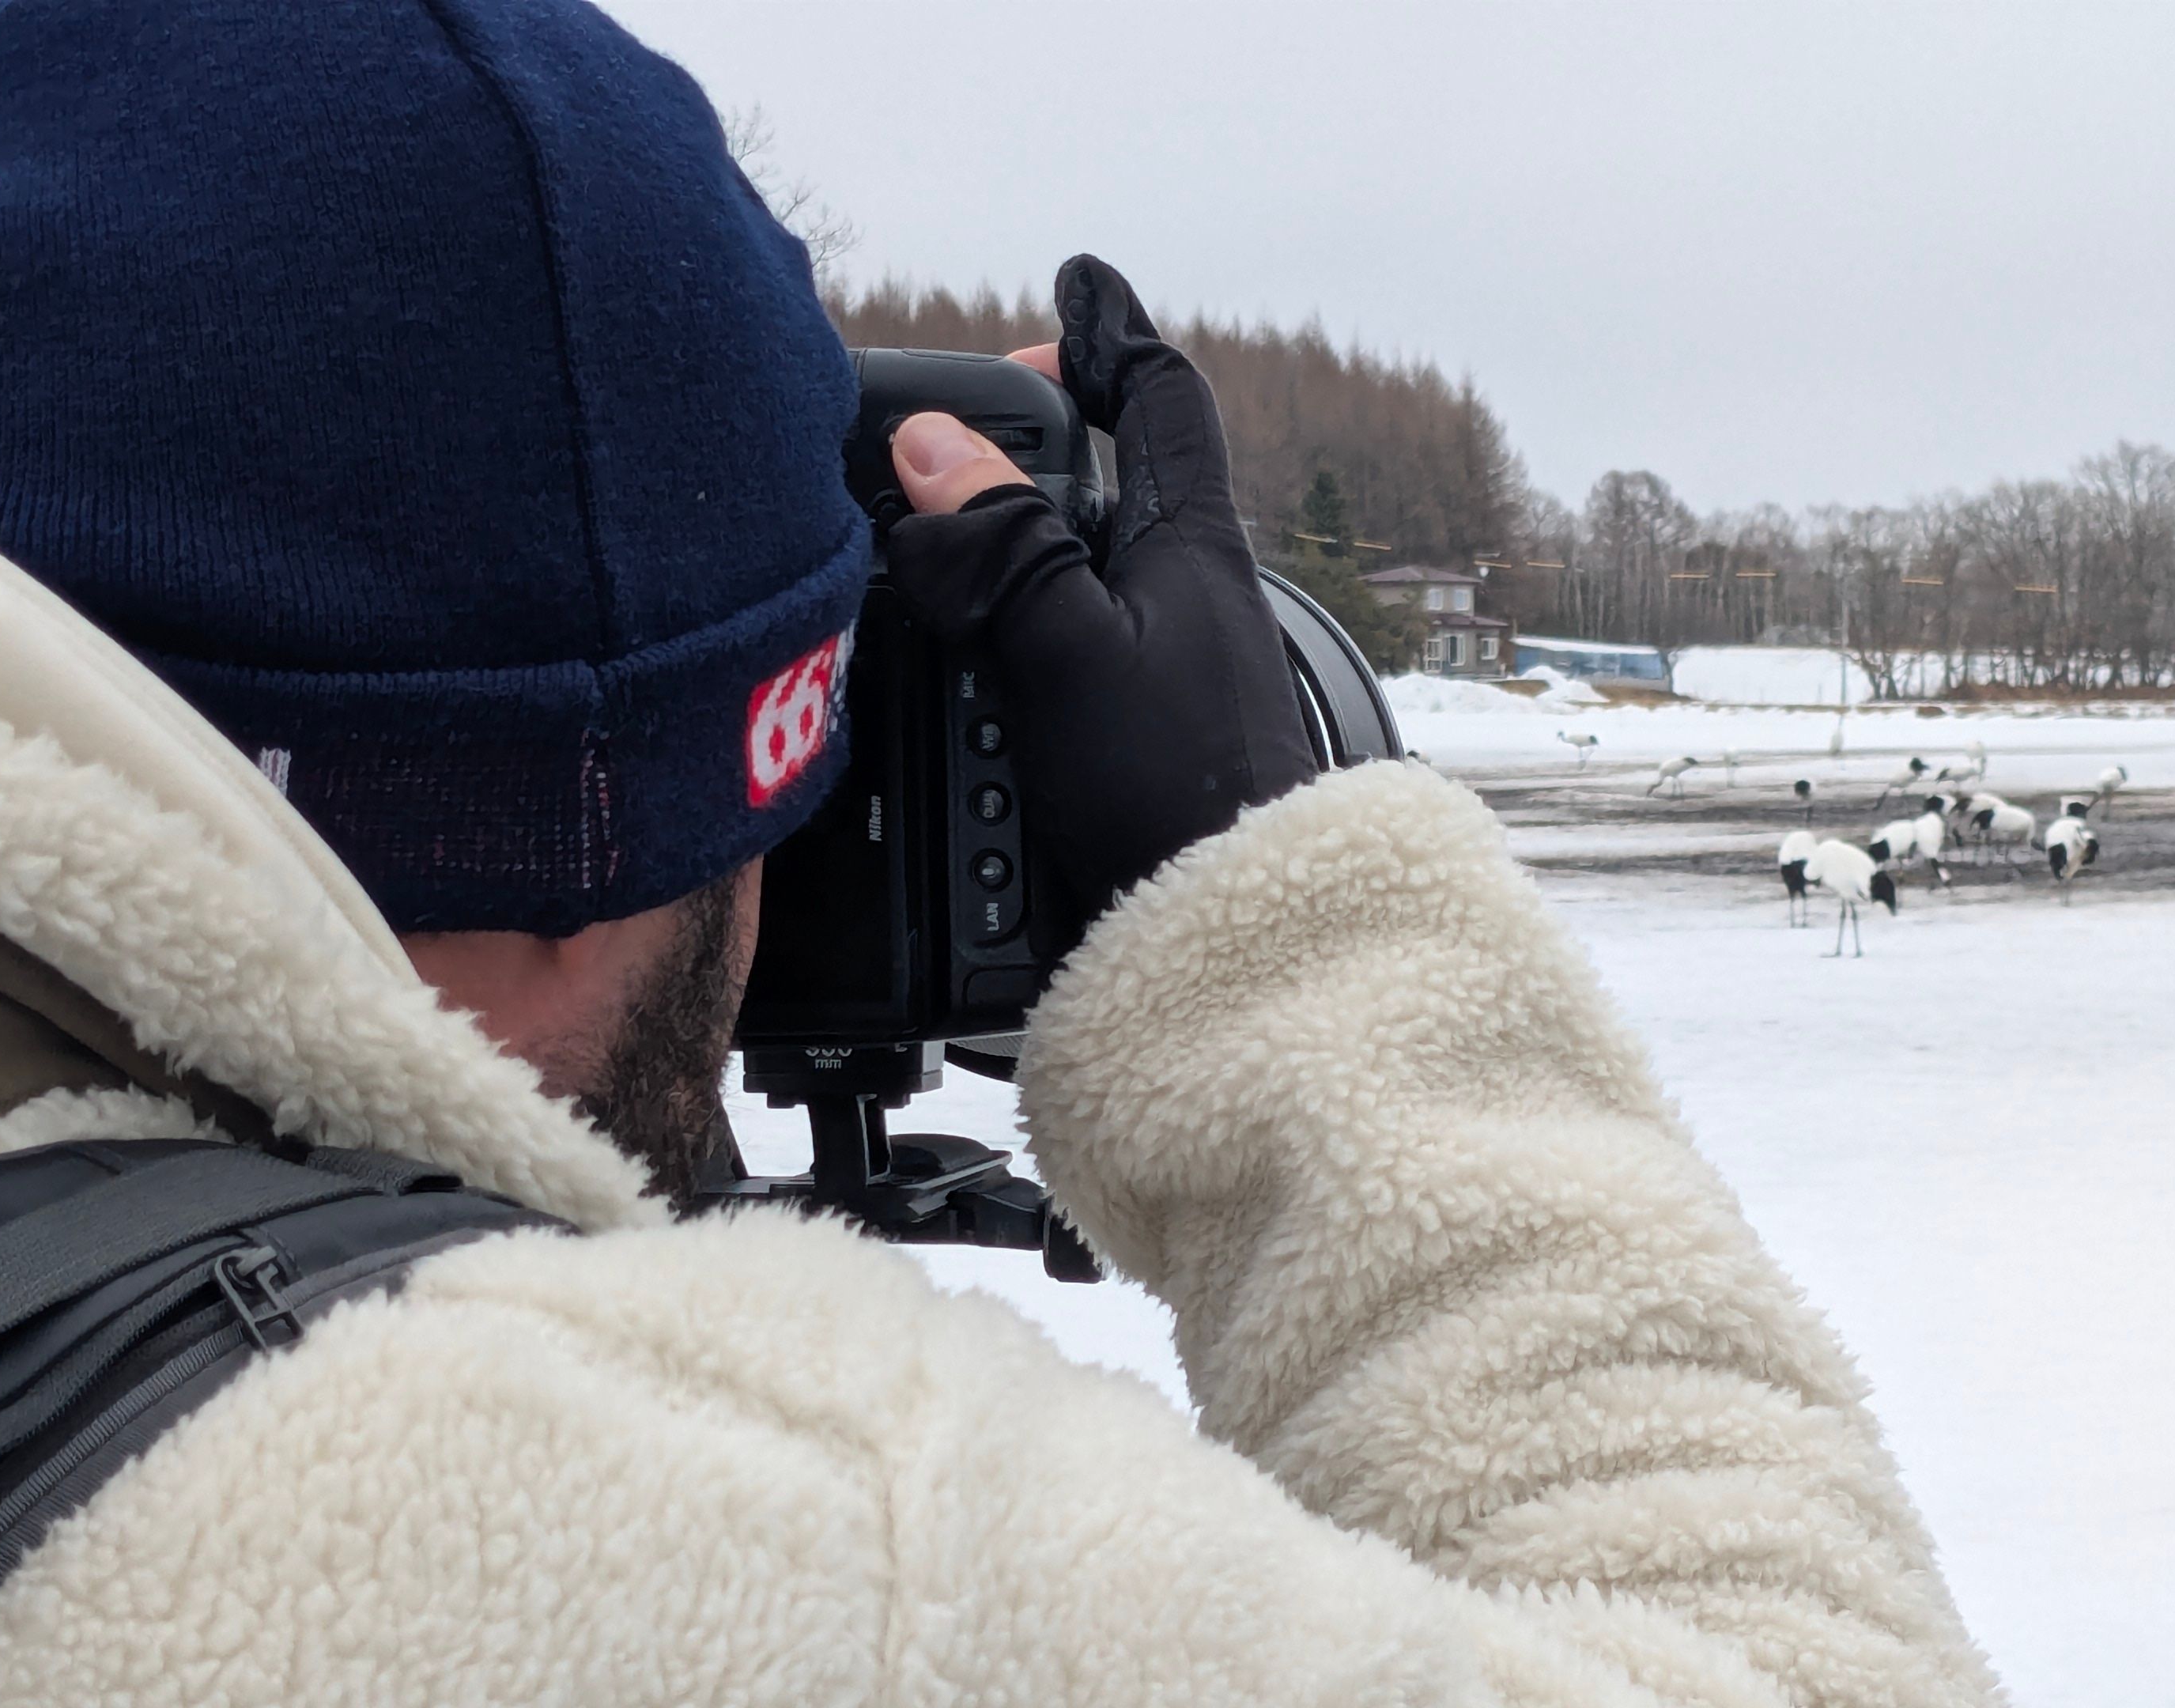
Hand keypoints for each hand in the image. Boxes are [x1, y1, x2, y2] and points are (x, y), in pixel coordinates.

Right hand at [884, 254, 1316, 962]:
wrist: (1241, 952)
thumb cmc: (1180, 802)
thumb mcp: (1070, 654)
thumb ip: (1000, 548)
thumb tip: (933, 452)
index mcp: (1189, 546)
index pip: (1161, 399)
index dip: (1115, 334)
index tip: (1076, 287)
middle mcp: (1187, 597)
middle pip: (1114, 478)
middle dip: (1048, 436)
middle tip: (966, 418)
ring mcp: (1167, 670)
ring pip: (1086, 567)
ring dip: (1019, 538)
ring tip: (938, 532)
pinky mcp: (1140, 739)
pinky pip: (1070, 646)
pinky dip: (1013, 627)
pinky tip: (967, 659)